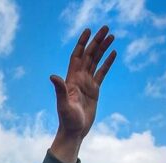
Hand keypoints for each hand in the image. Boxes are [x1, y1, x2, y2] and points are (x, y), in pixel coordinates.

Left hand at [49, 26, 117, 162]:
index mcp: (71, 79)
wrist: (74, 132)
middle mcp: (79, 78)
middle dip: (97, 41)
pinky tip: (113, 53)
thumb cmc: (67, 120)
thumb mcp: (63, 105)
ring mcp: (87, 83)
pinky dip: (107, 63)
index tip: (88, 30)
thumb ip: (60, 90)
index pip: (77, 56)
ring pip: (96, 61)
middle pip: (89, 55)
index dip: (82, 43)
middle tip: (106, 28)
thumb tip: (52, 76)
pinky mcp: (94, 90)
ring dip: (103, 49)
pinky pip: (102, 73)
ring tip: (112, 36)